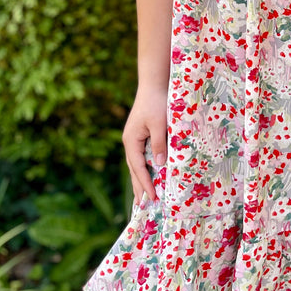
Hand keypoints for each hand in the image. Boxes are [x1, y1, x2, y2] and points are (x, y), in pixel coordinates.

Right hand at [121, 84, 168, 204]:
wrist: (154, 84)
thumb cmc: (157, 102)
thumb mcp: (159, 124)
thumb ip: (159, 145)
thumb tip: (159, 166)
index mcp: (131, 141)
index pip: (139, 168)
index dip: (146, 184)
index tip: (152, 198)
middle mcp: (130, 142)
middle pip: (134, 169)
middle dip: (139, 187)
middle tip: (143, 207)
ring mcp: (134, 138)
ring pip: (137, 164)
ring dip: (140, 180)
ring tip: (143, 197)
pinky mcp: (141, 135)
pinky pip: (142, 157)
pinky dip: (145, 169)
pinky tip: (150, 174)